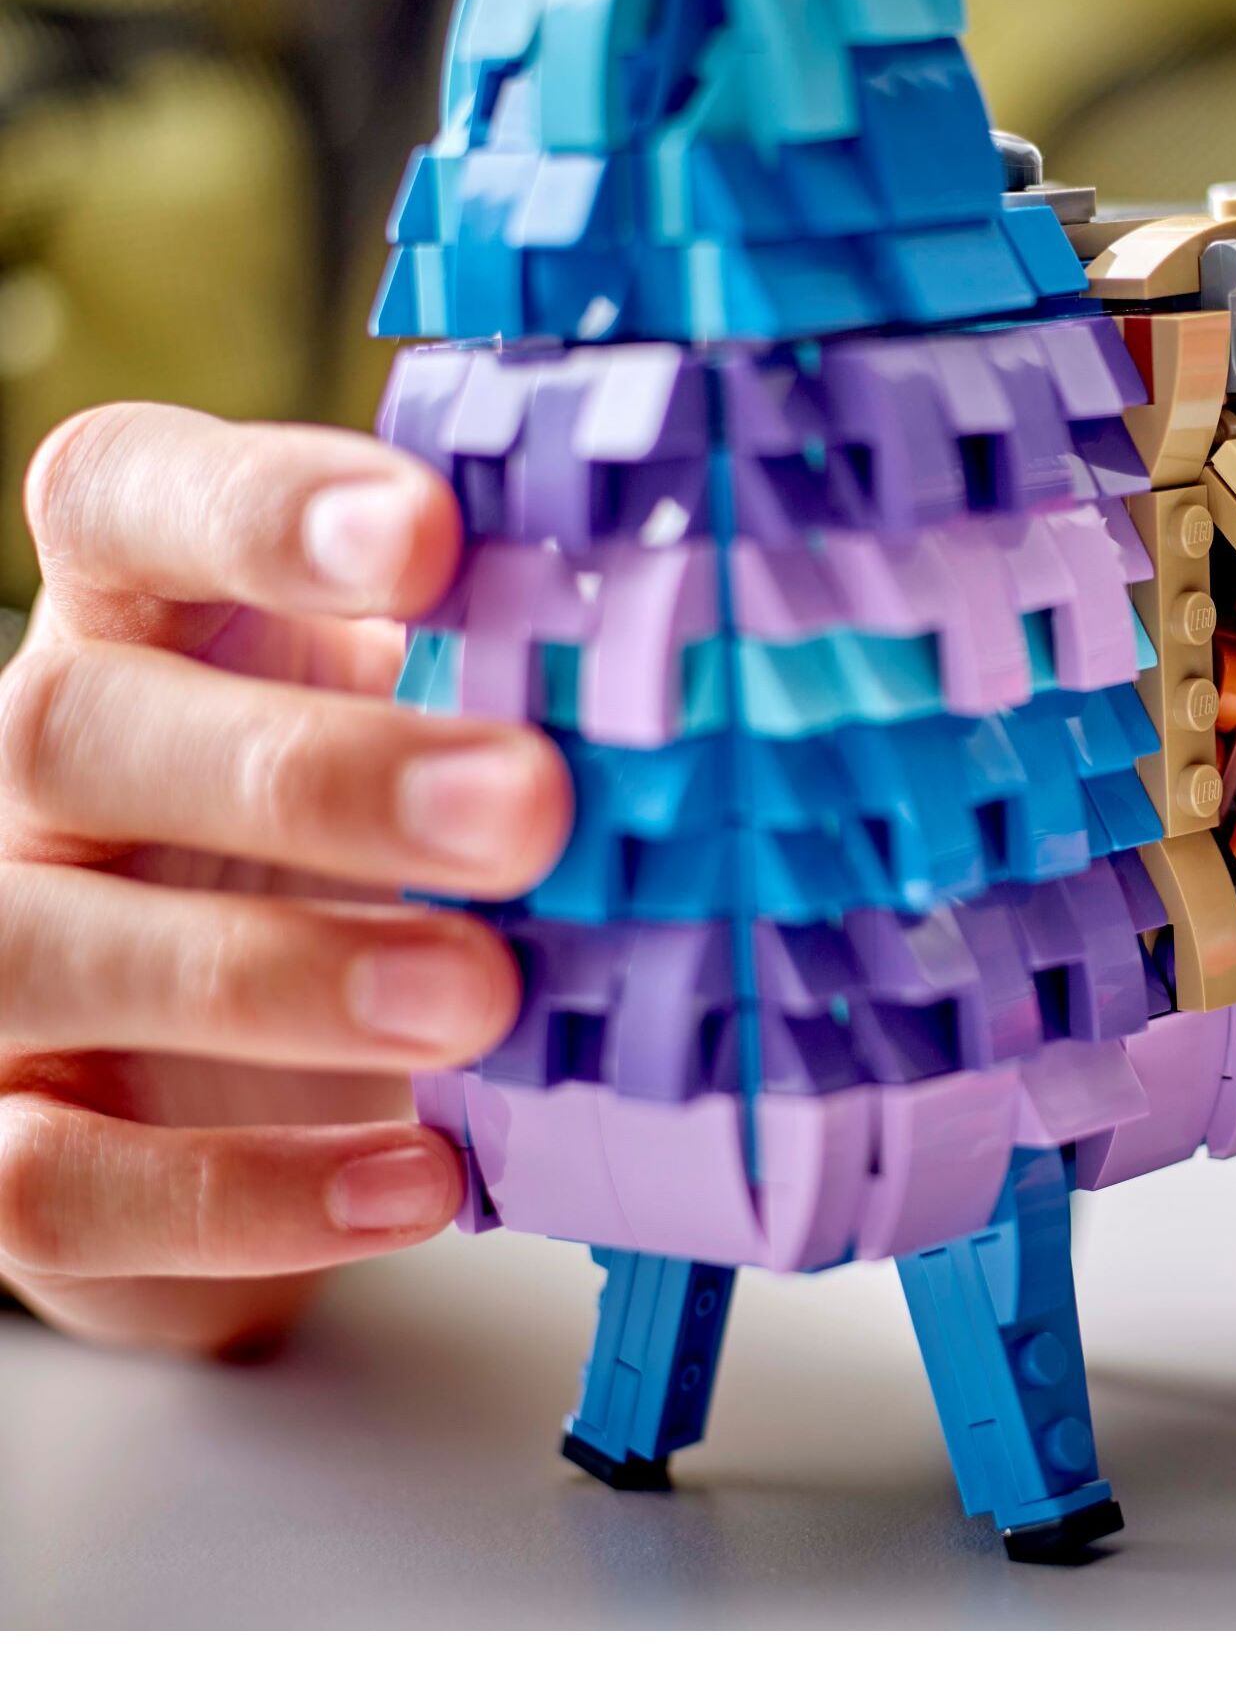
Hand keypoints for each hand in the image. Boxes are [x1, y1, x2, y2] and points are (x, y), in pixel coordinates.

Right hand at [0, 405, 568, 1352]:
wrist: (238, 1078)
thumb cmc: (362, 843)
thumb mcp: (429, 724)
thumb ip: (508, 671)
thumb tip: (712, 656)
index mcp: (144, 621)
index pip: (128, 499)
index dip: (260, 508)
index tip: (429, 537)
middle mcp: (38, 774)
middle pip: (85, 724)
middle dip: (318, 772)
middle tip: (530, 810)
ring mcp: (2, 958)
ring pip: (54, 945)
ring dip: (283, 975)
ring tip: (483, 999)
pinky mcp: (8, 1148)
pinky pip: (67, 1181)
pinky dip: (252, 1190)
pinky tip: (419, 1176)